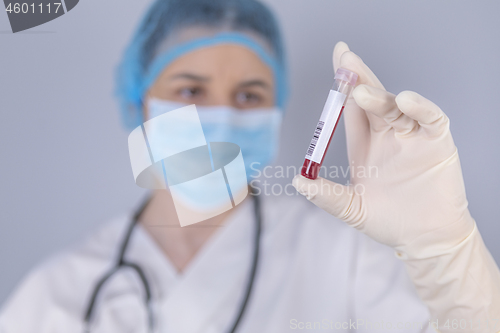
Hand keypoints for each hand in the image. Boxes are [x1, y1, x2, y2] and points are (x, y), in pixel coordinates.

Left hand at [293, 42, 474, 257]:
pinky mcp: (437, 143)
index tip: (336, 59)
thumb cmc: (389, 222)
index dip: (341, 86)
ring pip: (395, 106)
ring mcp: (412, 136)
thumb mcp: (352, 208)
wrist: (425, 239)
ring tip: (361, 92)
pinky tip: (406, 101)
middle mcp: (387, 134)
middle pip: (372, 97)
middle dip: (358, 76)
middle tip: (344, 57)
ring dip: (379, 96)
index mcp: (365, 144)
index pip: (351, 108)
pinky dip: (420, 108)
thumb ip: (327, 196)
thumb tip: (298, 181)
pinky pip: (430, 119)